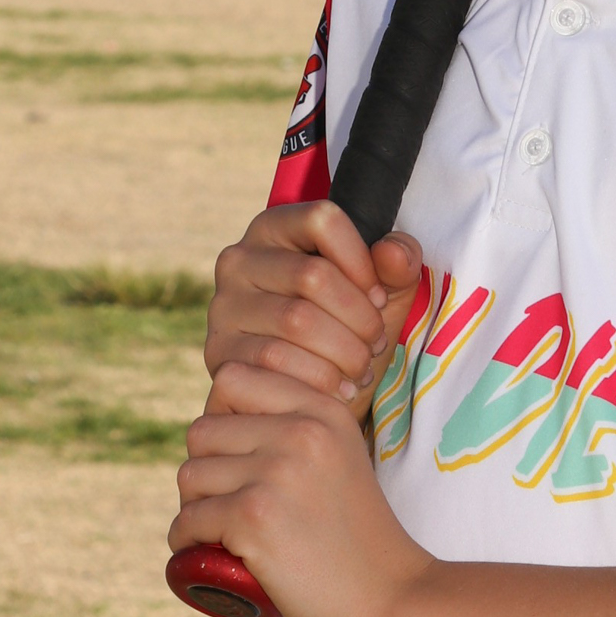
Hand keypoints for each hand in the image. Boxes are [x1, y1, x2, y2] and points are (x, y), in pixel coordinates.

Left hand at [170, 365, 432, 616]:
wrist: (391, 603)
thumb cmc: (359, 541)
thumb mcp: (341, 461)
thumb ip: (298, 431)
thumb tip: (222, 415)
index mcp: (323, 410)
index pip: (232, 377)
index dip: (219, 418)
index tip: (232, 458)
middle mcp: (301, 431)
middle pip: (202, 430)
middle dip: (203, 470)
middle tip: (222, 505)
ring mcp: (277, 472)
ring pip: (190, 474)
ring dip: (193, 507)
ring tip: (218, 532)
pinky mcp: (253, 517)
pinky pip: (189, 520)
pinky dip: (187, 542)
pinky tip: (206, 554)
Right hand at [205, 202, 422, 416]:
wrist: (306, 396)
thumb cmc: (345, 333)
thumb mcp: (380, 296)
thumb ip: (397, 267)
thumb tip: (392, 254)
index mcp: (275, 229)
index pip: (322, 220)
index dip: (362, 261)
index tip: (378, 298)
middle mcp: (239, 259)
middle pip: (313, 274)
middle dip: (360, 317)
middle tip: (377, 344)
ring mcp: (224, 305)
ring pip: (297, 320)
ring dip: (345, 352)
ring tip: (363, 368)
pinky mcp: (218, 350)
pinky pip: (275, 360)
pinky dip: (319, 379)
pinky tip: (341, 390)